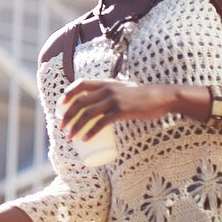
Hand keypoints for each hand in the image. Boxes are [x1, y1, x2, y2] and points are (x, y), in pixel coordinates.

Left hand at [60, 78, 178, 139]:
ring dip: (76, 126)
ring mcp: (113, 100)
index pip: (80, 84)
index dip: (68, 94)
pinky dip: (91, 132)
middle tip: (62, 127)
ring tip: (70, 137)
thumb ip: (110, 91)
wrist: (161, 97)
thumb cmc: (141, 95)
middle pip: (80, 102)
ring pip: (88, 114)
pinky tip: (85, 139)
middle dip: (67, 115)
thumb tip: (99, 101)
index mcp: (105, 83)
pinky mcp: (121, 111)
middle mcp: (106, 90)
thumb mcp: (122, 87)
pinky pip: (101, 123)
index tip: (60, 106)